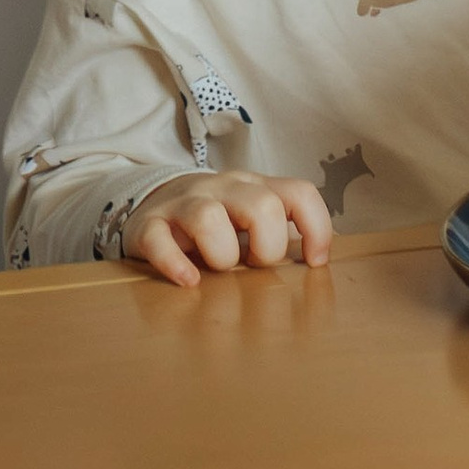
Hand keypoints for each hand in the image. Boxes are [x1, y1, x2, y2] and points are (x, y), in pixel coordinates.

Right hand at [124, 172, 332, 288]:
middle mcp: (222, 189)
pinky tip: (188, 280)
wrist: (153, 201)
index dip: (316, 228)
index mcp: (254, 187)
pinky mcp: (149, 225)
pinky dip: (174, 264)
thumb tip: (320, 260)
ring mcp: (184, 204)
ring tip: (218, 270)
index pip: (299, 193)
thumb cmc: (216, 220)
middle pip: (261, 206)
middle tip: (253, 265)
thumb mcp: (251, 216)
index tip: (313, 262)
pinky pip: (159, 240)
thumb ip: (283, 230)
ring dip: (222, 256)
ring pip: (208, 218)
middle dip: (267, 248)